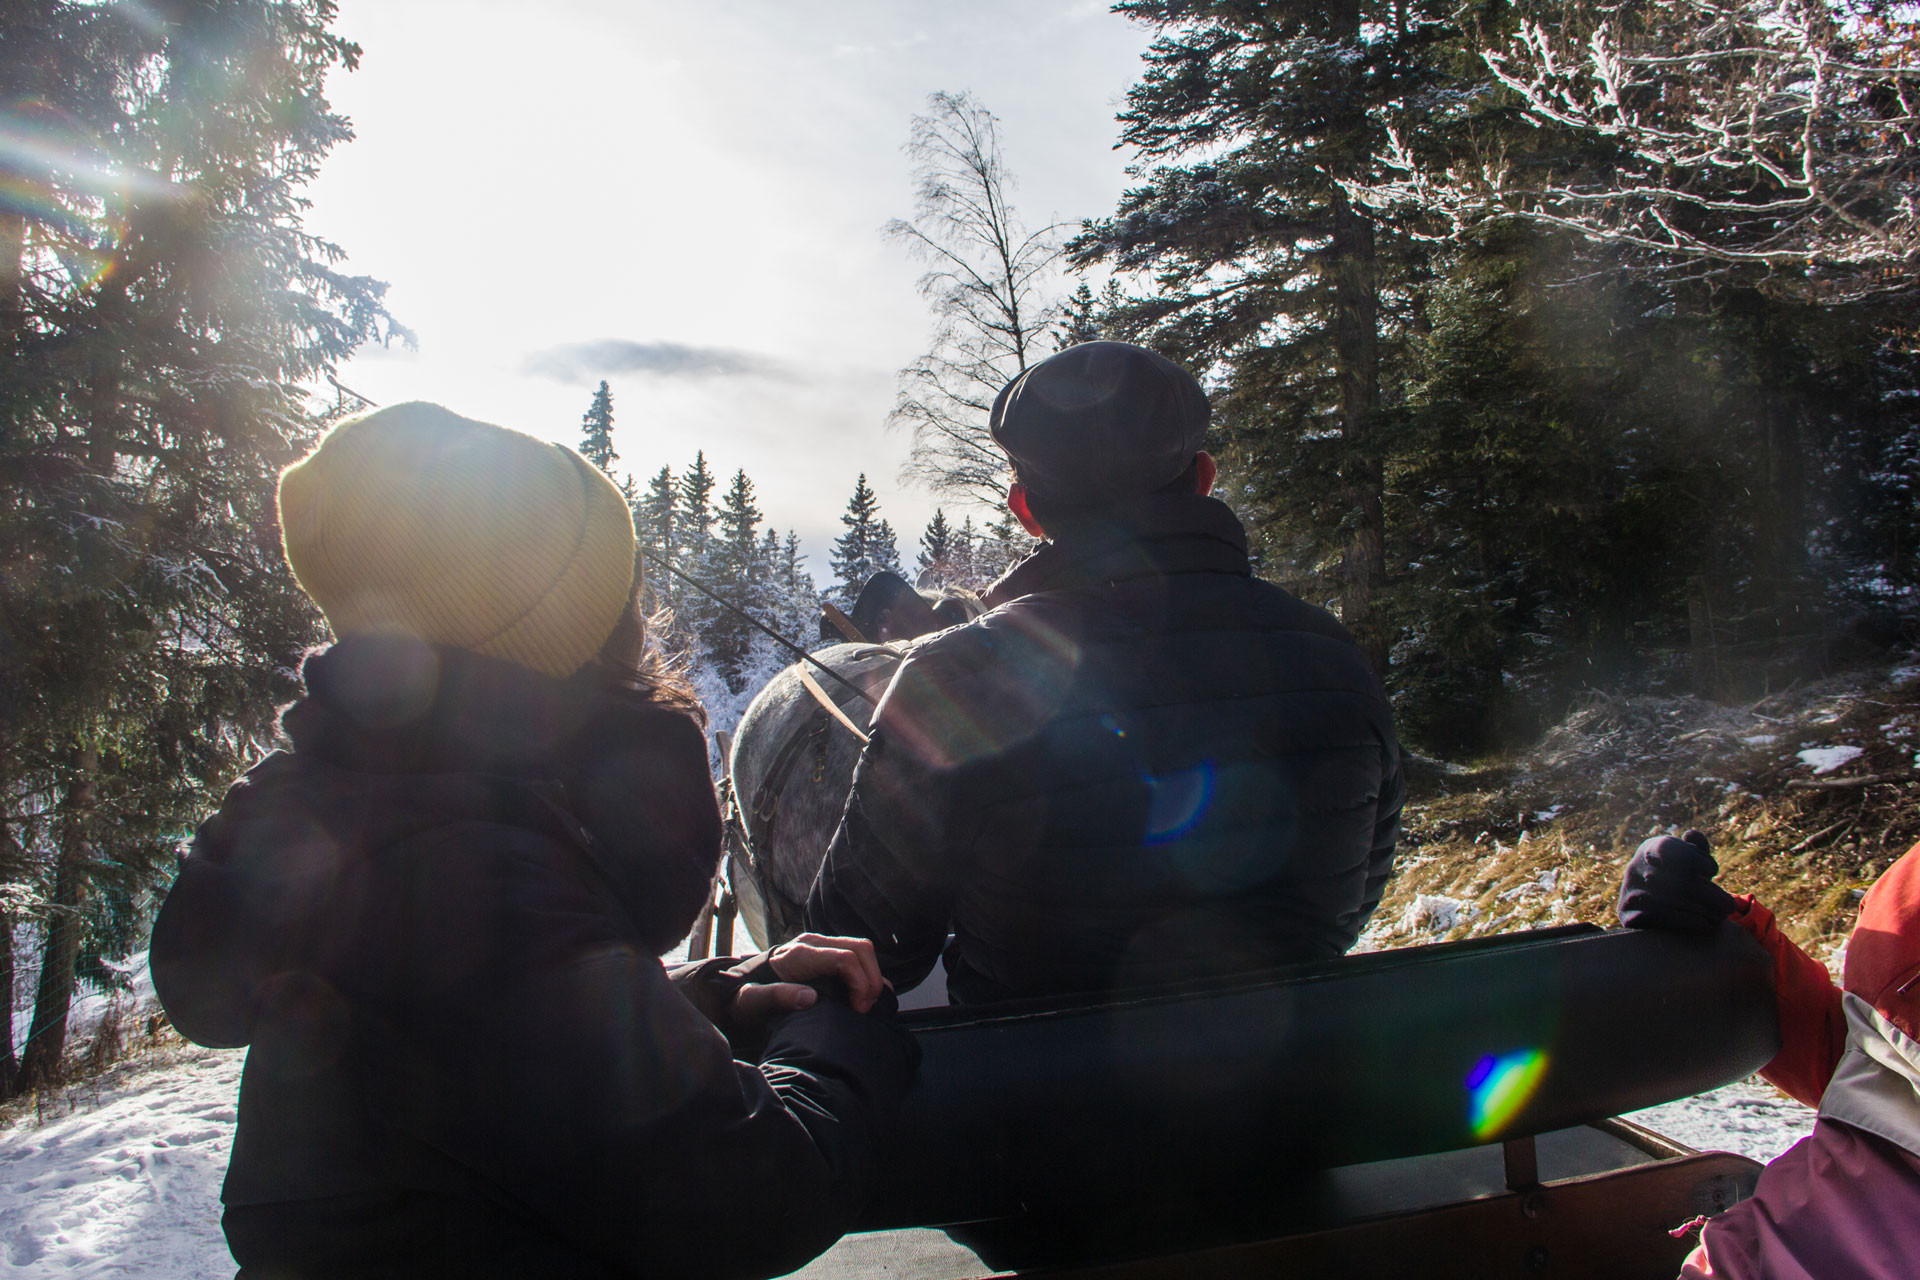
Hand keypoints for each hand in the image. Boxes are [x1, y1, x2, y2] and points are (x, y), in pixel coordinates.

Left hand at [728, 933, 888, 1027]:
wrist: (738, 987)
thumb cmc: (746, 997)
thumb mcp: (752, 1001)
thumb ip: (777, 997)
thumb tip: (809, 997)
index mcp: (799, 954)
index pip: (845, 958)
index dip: (860, 983)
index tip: (858, 1010)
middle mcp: (812, 943)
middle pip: (860, 948)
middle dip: (872, 978)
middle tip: (867, 1008)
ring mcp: (820, 946)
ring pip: (861, 950)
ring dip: (871, 976)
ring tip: (866, 1004)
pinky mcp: (825, 954)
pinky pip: (855, 956)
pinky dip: (866, 974)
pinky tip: (864, 996)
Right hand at [1618, 829, 1737, 931]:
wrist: (1663, 915)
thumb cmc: (1685, 884)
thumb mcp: (1693, 865)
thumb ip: (1698, 851)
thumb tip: (1692, 835)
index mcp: (1650, 850)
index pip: (1667, 847)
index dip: (1691, 857)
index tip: (1712, 870)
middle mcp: (1634, 868)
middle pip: (1670, 877)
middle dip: (1705, 891)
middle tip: (1730, 905)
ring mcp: (1628, 891)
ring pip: (1664, 898)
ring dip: (1697, 908)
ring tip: (1721, 916)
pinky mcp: (1627, 914)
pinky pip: (1655, 916)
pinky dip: (1682, 920)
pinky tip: (1703, 924)